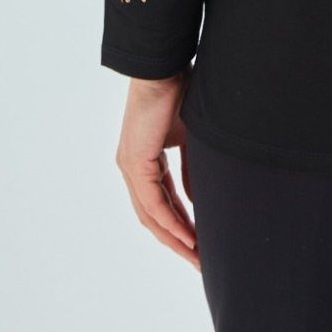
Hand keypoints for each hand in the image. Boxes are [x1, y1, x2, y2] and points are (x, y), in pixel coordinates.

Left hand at [114, 65, 199, 269]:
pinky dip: (171, 222)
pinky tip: (188, 236)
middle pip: (153, 218)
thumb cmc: (179, 93)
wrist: (164, 70)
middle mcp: (132, 169)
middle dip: (177, 242)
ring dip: (174, 239)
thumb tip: (197, 200)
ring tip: (196, 256)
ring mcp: (131, 168)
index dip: (180, 225)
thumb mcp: (190, 138)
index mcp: (144, 161)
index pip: (161, 204)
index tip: (200, 243)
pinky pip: (154, 204)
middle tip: (199, 262)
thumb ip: (191, 169)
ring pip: (151, 216)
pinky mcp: (135, 164)